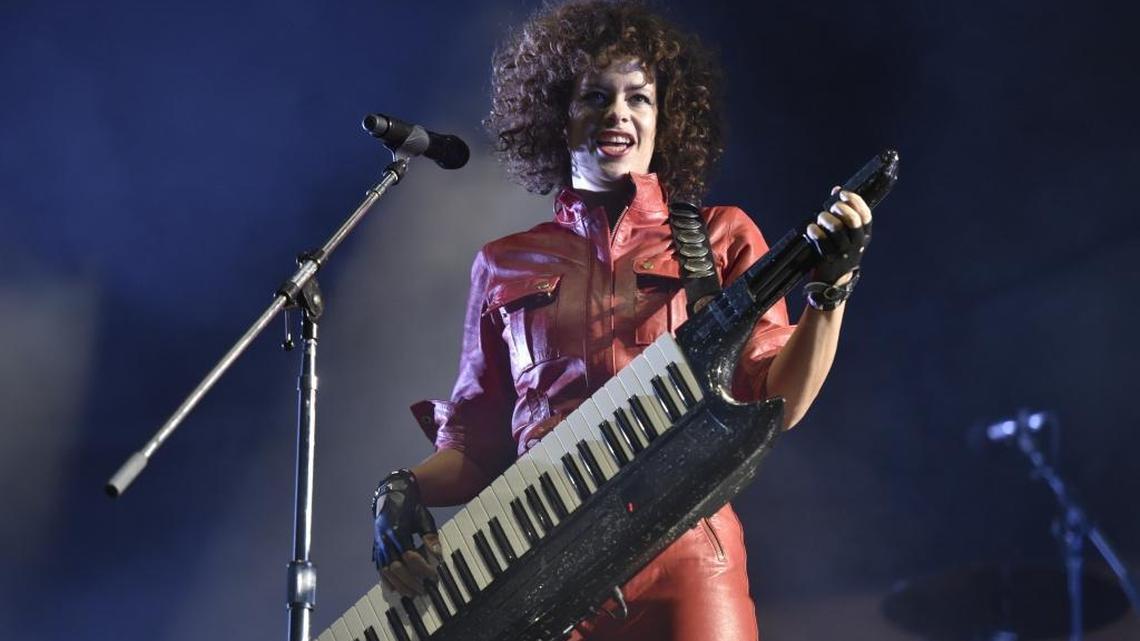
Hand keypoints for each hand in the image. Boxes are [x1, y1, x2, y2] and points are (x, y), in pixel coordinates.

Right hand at [371, 470, 441, 596]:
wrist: (392, 494)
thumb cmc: (411, 507)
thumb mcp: (424, 518)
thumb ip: (430, 537)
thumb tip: (438, 555)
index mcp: (398, 531)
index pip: (411, 557)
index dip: (423, 568)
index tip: (434, 574)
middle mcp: (386, 540)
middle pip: (396, 567)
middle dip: (410, 581)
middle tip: (423, 590)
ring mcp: (379, 545)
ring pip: (386, 571)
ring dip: (399, 584)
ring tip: (411, 593)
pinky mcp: (377, 548)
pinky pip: (379, 567)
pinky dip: (386, 580)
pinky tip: (394, 589)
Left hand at [805, 186, 872, 284]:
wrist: (833, 281)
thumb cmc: (839, 250)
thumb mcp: (847, 234)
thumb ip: (843, 212)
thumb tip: (837, 189)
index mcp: (864, 236)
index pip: (865, 215)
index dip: (855, 201)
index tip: (844, 193)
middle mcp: (857, 244)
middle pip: (852, 221)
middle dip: (841, 208)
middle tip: (832, 206)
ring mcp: (844, 252)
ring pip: (837, 229)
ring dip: (826, 218)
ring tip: (821, 217)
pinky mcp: (829, 259)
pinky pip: (821, 241)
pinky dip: (815, 231)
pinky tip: (811, 228)